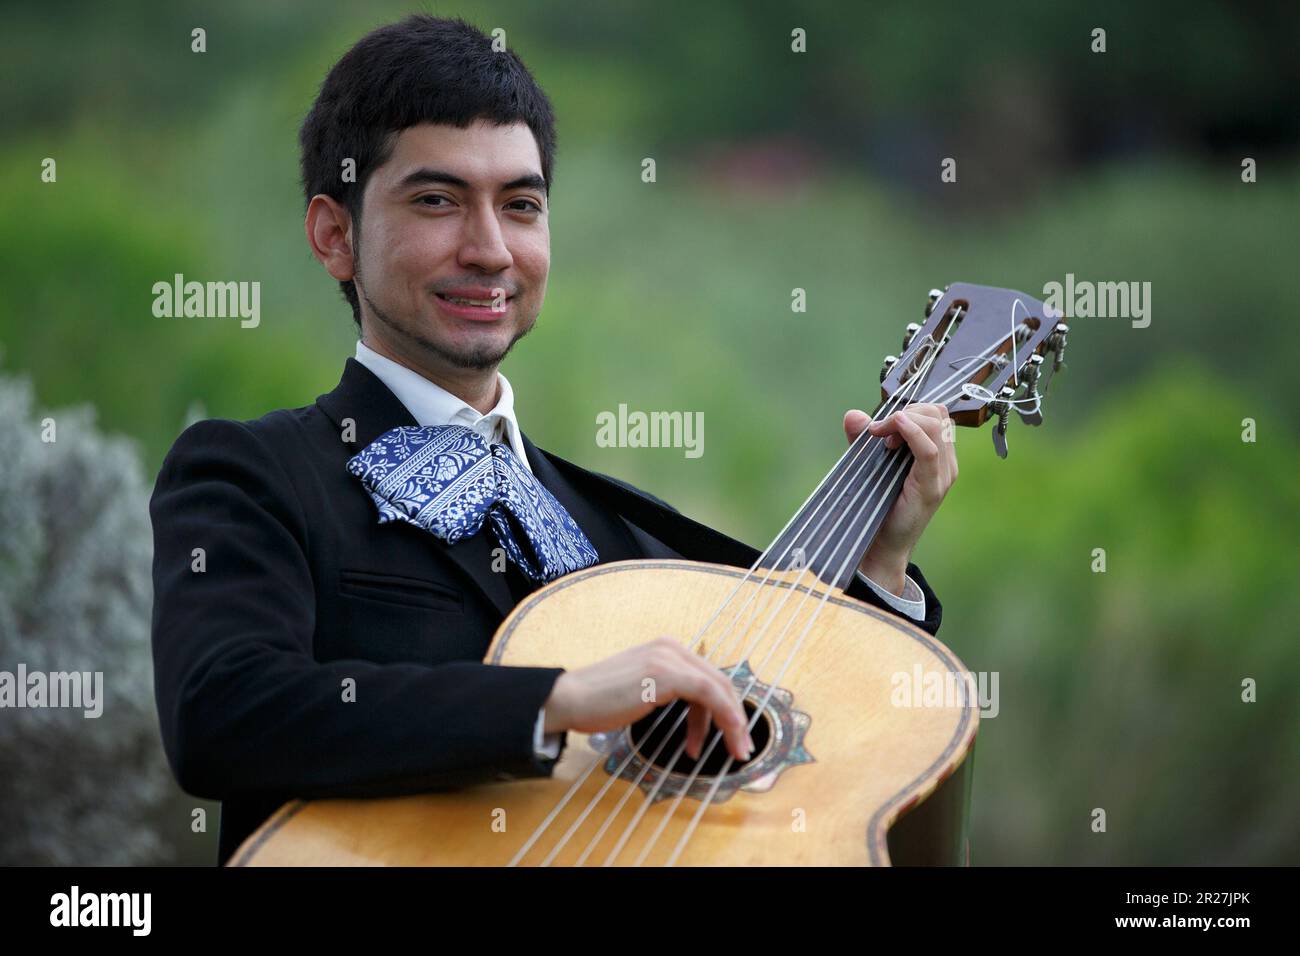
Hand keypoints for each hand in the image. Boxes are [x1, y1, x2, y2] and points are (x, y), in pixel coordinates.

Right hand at [543, 638, 753, 761]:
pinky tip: (722, 738)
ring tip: (733, 750)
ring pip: (719, 688)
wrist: (569, 699)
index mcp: (665, 649)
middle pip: (720, 681)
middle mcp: (671, 647)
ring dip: (732, 722)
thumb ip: (667, 692)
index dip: (725, 707)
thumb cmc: (598, 702)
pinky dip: (724, 716)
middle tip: (741, 747)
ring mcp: (668, 657)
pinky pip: (709, 694)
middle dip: (735, 716)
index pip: (708, 677)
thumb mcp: (641, 691)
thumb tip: (695, 718)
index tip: (730, 736)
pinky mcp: (665, 673)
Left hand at [843, 404, 957, 593]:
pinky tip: (893, 431)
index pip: (936, 415)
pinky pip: (930, 451)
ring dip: (905, 421)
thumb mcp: (870, 464)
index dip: (910, 409)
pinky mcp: (931, 489)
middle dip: (908, 412)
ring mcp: (942, 476)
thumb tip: (853, 414)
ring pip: (937, 427)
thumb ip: (863, 439)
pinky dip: (912, 433)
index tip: (881, 425)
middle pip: (939, 415)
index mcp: (937, 456)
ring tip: (882, 437)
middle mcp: (946, 464)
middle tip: (880, 431)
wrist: (881, 545)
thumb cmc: (877, 505)